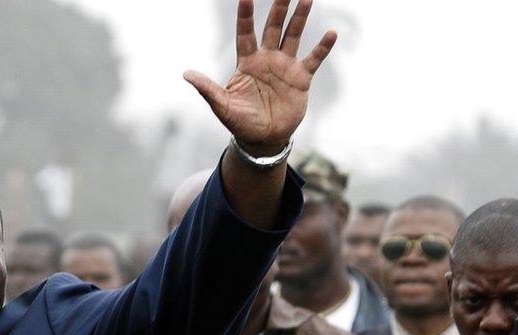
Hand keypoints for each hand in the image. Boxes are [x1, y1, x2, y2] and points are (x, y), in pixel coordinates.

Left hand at [184, 0, 336, 153]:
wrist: (263, 139)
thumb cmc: (240, 122)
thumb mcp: (222, 106)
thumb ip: (207, 88)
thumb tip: (186, 74)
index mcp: (247, 63)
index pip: (245, 33)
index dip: (245, 16)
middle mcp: (267, 59)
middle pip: (272, 28)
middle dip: (277, 8)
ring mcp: (285, 67)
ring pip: (293, 36)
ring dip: (299, 18)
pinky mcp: (301, 78)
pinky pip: (313, 58)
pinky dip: (323, 47)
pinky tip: (332, 33)